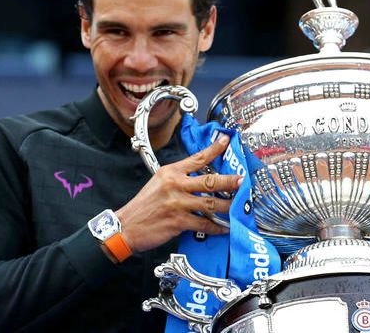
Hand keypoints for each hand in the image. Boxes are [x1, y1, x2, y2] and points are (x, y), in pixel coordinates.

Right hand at [115, 134, 241, 252]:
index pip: (197, 158)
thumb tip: (200, 181)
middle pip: (209, 180)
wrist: (126, 226)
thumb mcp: (158, 183)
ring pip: (211, 203)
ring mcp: (178, 203)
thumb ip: (178, 179)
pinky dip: (216, 227)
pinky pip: (204, 224)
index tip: (226, 140)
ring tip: (239, 206)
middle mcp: (175, 185)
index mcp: (171, 172)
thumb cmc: (143, 206)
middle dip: (229, 181)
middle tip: (242, 180)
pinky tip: (225, 227)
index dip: (214, 149)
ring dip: (228, 206)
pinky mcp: (179, 221)